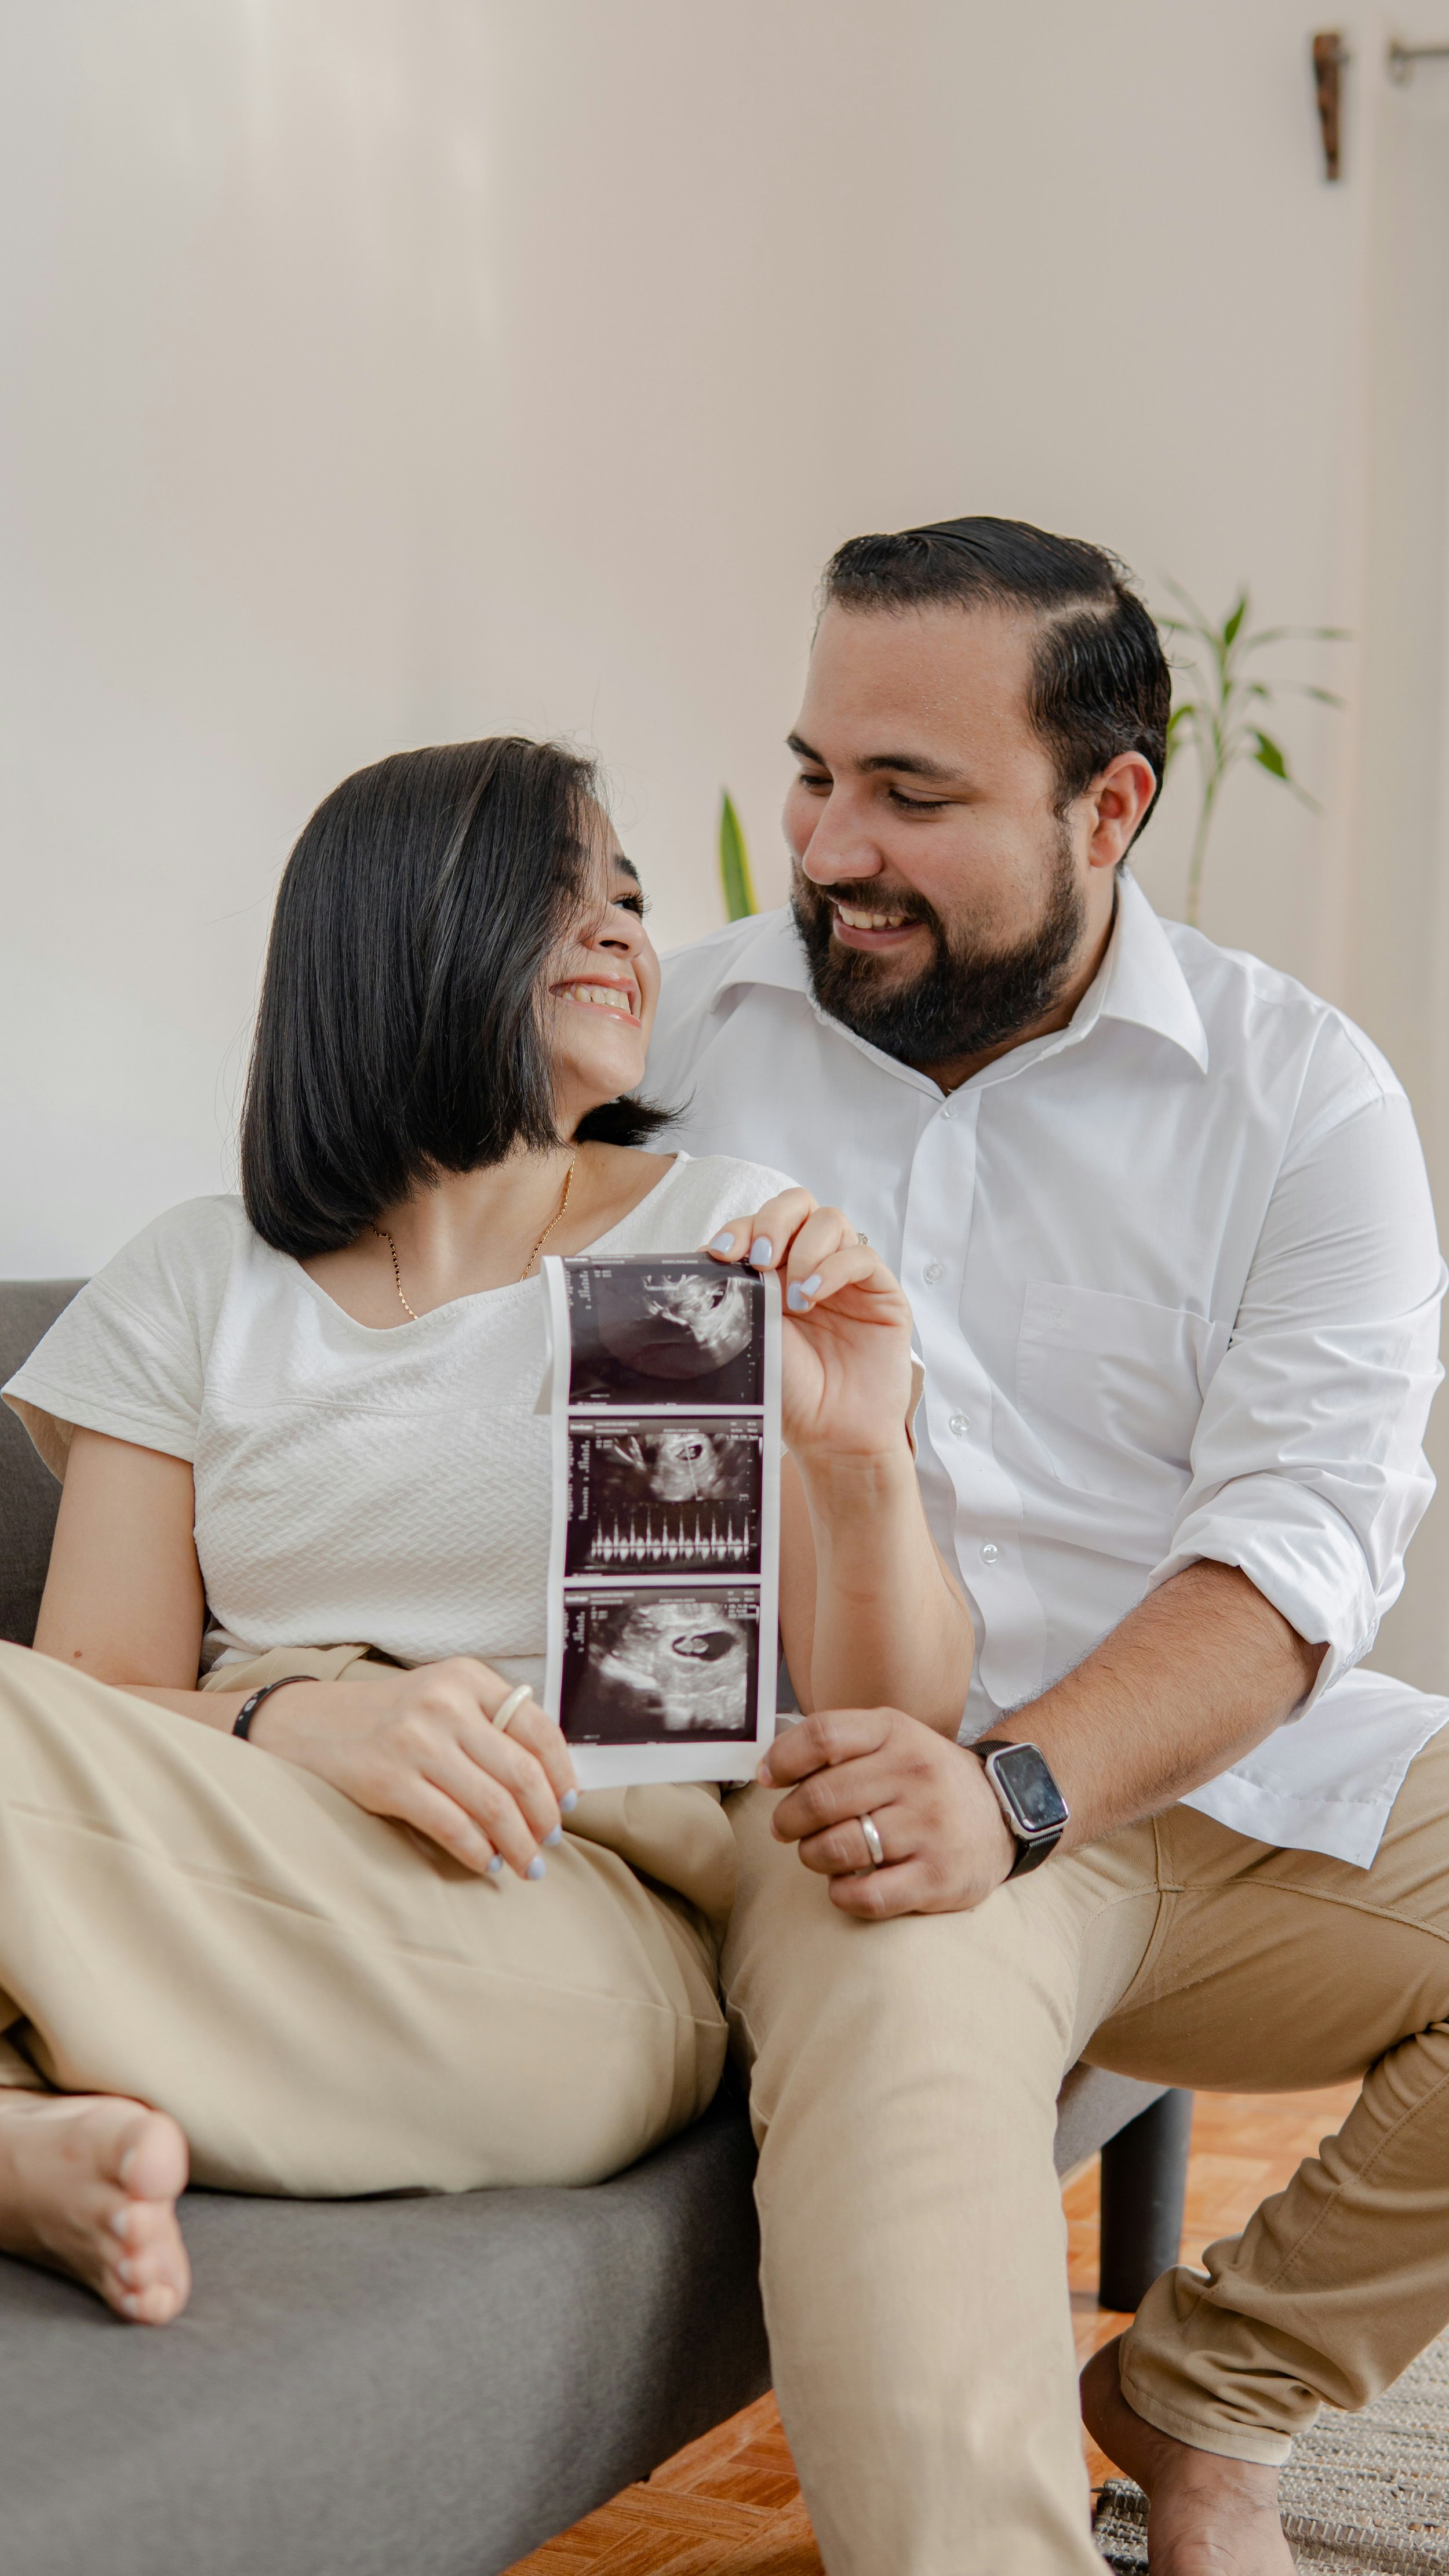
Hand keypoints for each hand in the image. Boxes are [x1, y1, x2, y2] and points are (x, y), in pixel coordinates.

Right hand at [250, 1658, 576, 1880]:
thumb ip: (489, 1722)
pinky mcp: (390, 1780)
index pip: (538, 1728)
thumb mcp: (441, 1697)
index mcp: (467, 1678)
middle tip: (550, 1844)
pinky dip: (479, 1852)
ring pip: (493, 1805)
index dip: (562, 1774)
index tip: (569, 1805)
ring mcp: (416, 1742)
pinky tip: (488, 1863)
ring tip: (528, 1865)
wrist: (308, 1725)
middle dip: (545, 1818)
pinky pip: (453, 1826)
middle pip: (521, 1772)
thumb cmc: (388, 1718)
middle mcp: (445, 1704)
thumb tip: (549, 1780)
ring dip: (519, 1844)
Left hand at [705, 1190, 914, 1461]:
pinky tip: (814, 1296)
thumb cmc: (788, 1393)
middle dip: (773, 1221)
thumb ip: (737, 1291)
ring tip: (794, 1297)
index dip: (740, 1228)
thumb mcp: (749, 1334)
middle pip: (798, 1205)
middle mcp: (810, 1268)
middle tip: (762, 1259)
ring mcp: (847, 1278)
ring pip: (830, 1220)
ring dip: (805, 1248)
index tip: (723, 1253)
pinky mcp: (881, 1293)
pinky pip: (861, 1255)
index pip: (760, 1223)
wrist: (831, 1436)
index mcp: (775, 1274)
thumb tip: (710, 1255)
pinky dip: (834, 1268)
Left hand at [760, 1706, 1015, 1916]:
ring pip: (836, 1848)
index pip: (823, 1735)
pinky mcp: (938, 1877)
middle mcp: (915, 1774)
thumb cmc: (926, 1778)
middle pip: (820, 1798)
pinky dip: (841, 1893)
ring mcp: (929, 1827)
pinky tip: (845, 1884)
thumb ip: (836, 1745)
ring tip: (818, 1854)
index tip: (768, 1778)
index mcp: (896, 1734)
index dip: (783, 1759)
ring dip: (812, 1856)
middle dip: (788, 1820)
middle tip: (786, 1829)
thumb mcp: (892, 1739)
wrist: (1002, 1812)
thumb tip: (768, 1770)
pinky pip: (866, 1895)